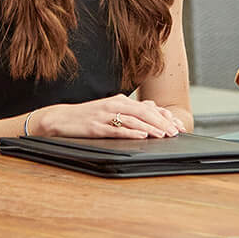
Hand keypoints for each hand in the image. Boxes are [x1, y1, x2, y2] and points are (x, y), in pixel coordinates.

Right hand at [33, 94, 182, 138]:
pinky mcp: (96, 127)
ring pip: (133, 120)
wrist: (60, 118)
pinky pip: (117, 129)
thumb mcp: (110, 108)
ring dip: (150, 128)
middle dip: (162, 122)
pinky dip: (131, 133)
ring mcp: (105, 115)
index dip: (164, 116)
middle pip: (144, 112)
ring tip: (164, 135)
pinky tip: (141, 137)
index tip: (178, 125)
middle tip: (175, 132)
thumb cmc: (86, 115)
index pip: (148, 107)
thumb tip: (150, 108)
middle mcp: (114, 104)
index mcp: (119, 100)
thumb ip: (130, 109)